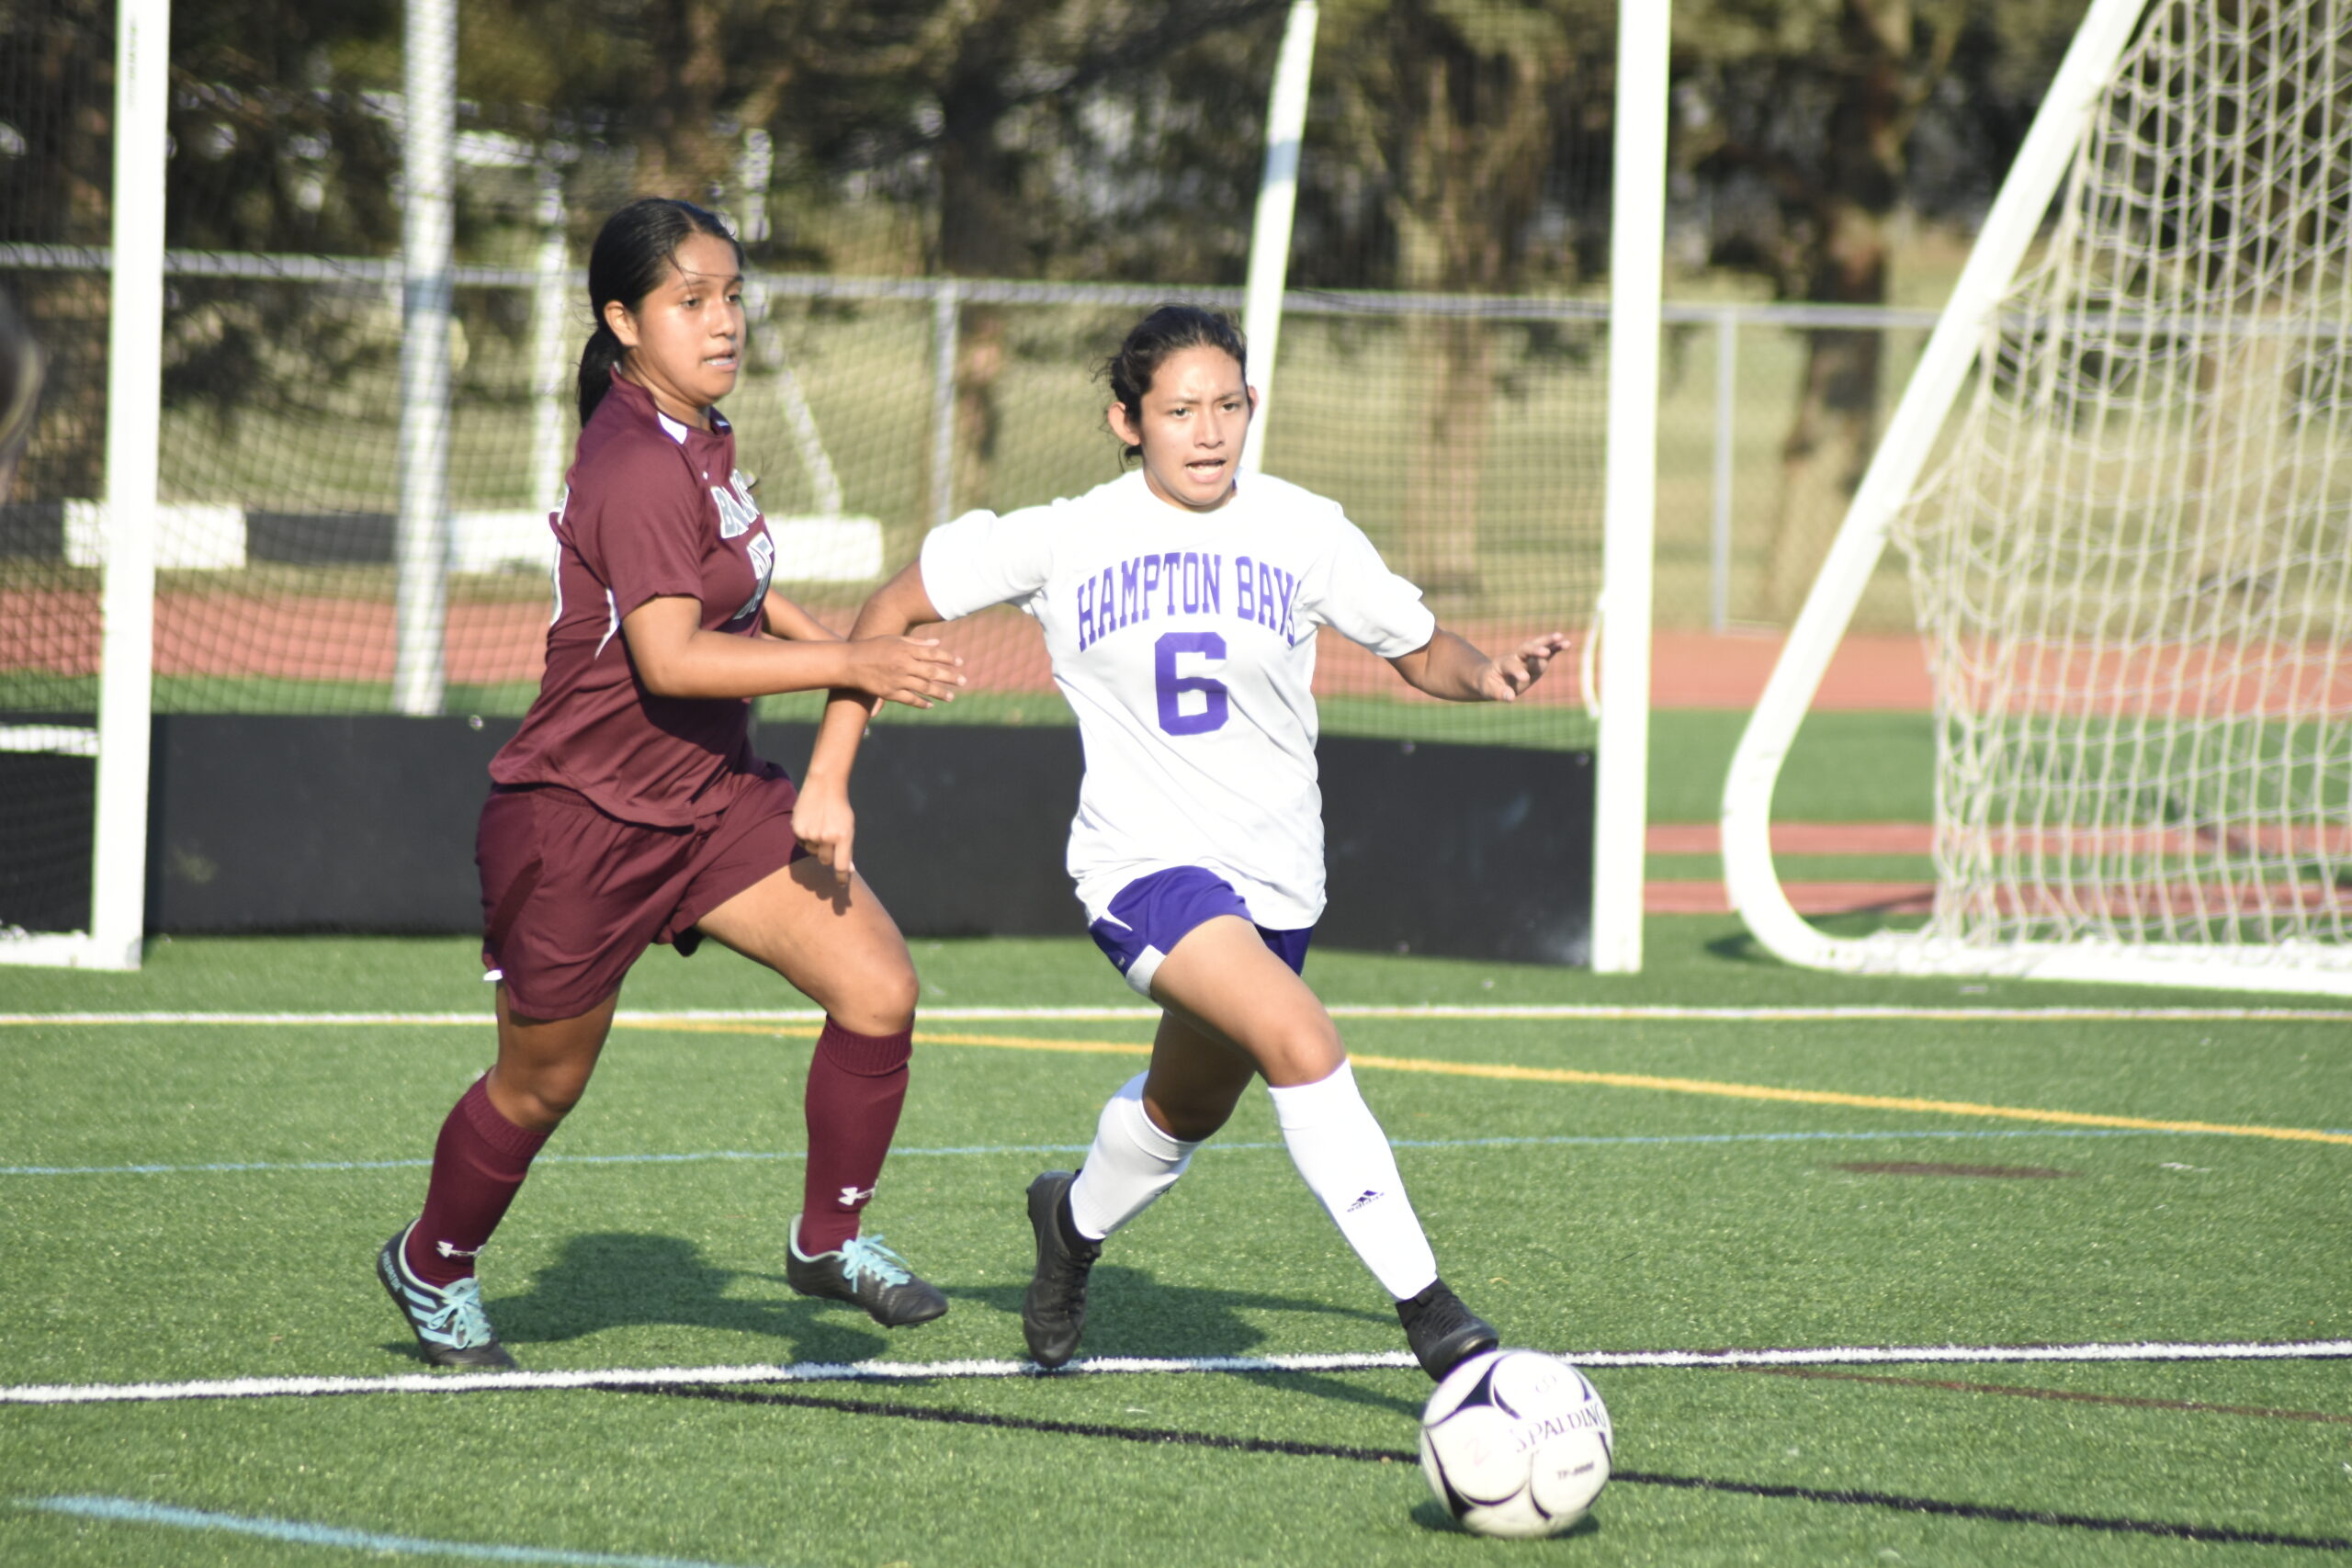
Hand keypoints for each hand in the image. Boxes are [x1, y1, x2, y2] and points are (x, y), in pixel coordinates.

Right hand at [792, 776, 858, 884]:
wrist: (824, 786)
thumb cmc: (839, 809)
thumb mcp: (848, 827)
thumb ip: (847, 849)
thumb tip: (849, 870)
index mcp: (843, 837)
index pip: (841, 866)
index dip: (840, 878)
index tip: (840, 884)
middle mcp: (826, 837)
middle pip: (825, 861)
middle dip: (827, 855)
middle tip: (827, 840)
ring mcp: (811, 834)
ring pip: (812, 851)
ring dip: (815, 844)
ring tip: (819, 825)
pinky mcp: (798, 829)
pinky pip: (802, 842)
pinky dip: (805, 836)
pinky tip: (810, 822)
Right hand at [846, 635, 964, 707]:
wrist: (850, 662)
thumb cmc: (873, 647)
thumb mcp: (895, 640)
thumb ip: (917, 642)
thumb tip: (937, 643)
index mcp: (906, 649)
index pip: (933, 654)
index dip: (949, 659)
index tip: (960, 663)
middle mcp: (904, 664)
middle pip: (933, 672)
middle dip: (950, 677)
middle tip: (963, 682)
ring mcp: (898, 679)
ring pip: (925, 687)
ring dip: (940, 693)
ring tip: (951, 697)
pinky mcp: (890, 692)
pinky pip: (910, 699)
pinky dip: (922, 703)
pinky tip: (931, 705)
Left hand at [1478, 631, 1571, 701]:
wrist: (1492, 676)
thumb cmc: (1490, 685)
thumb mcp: (1490, 691)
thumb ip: (1500, 693)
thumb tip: (1510, 697)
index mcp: (1502, 664)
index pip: (1510, 665)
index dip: (1517, 671)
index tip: (1525, 678)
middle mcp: (1515, 657)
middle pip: (1525, 649)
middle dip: (1535, 650)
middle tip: (1545, 652)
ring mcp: (1527, 657)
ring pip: (1537, 646)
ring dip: (1548, 642)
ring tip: (1562, 639)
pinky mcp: (1536, 660)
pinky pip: (1547, 652)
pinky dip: (1556, 647)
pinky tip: (1567, 644)